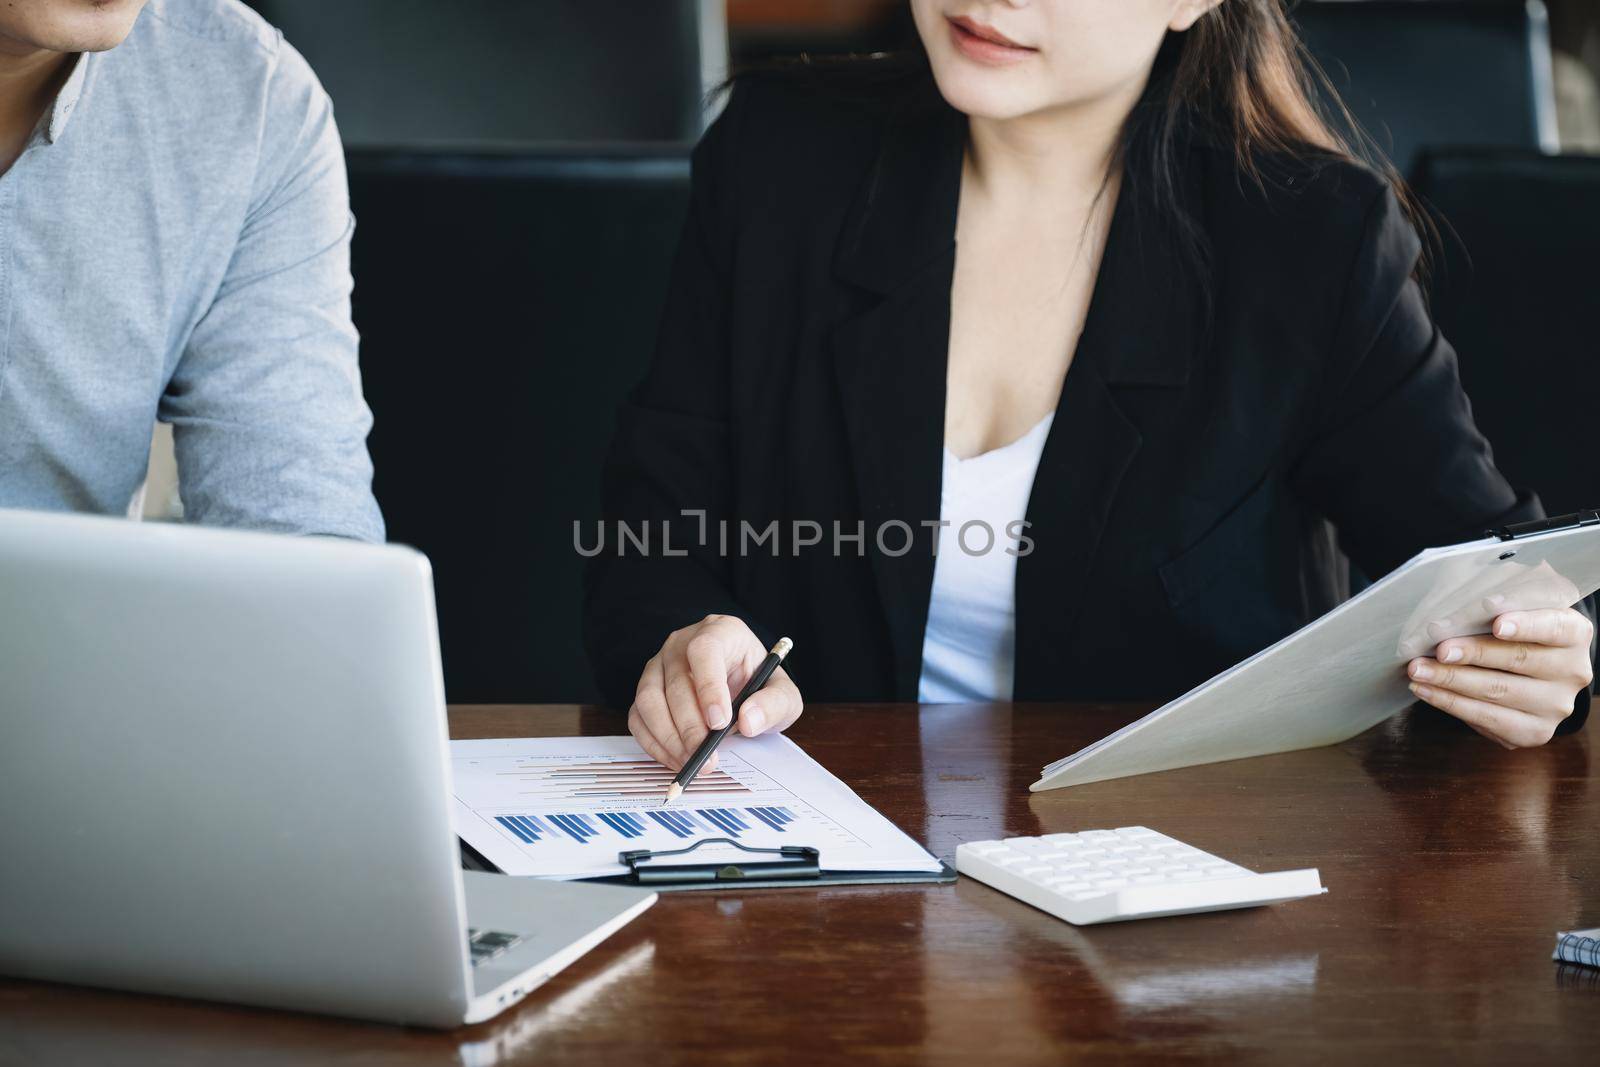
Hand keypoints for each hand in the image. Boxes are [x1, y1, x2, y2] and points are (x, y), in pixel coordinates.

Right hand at [628, 614, 803, 770]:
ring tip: (693, 761)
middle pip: (676, 680)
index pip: (705, 650)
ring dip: (669, 737)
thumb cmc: (760, 687)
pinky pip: (638, 717)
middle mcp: (683, 643)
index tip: (719, 722)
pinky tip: (677, 759)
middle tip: (707, 757)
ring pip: (649, 699)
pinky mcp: (646, 690)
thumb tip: (749, 721)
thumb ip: (774, 705)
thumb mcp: (783, 696)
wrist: (742, 693)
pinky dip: (654, 744)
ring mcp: (659, 665)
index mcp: (721, 631)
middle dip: (690, 725)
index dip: (709, 686)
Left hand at [1407, 608, 1594, 748]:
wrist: (1530, 672)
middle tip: (1439, 649)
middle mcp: (1573, 671)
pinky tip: (1425, 690)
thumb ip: (1496, 603)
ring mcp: (1556, 705)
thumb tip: (1451, 607)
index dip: (1527, 625)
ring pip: (1499, 691)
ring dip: (1451, 680)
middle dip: (1473, 654)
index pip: (1554, 626)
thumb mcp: (1515, 607)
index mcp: (1575, 632)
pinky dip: (1450, 703)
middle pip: (1519, 660)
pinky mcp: (1534, 731)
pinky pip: (1487, 718)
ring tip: (1418, 670)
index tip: (1497, 624)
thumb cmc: (1512, 628)